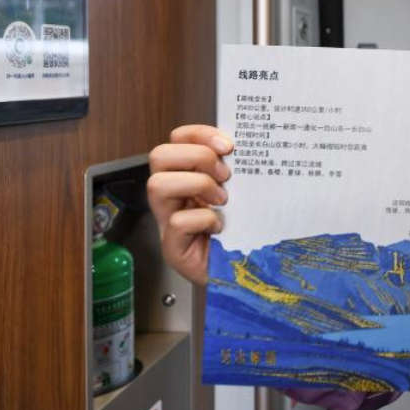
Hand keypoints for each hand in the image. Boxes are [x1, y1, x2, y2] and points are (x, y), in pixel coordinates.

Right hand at [147, 125, 232, 285]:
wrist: (240, 275)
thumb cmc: (239, 233)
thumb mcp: (240, 195)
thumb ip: (237, 172)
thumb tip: (251, 147)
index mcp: (186, 177)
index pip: (177, 139)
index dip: (199, 134)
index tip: (228, 145)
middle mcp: (171, 196)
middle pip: (159, 155)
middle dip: (196, 158)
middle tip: (224, 176)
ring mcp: (167, 221)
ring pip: (158, 185)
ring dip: (196, 186)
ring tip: (221, 200)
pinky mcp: (173, 247)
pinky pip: (176, 222)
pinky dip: (203, 220)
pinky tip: (219, 227)